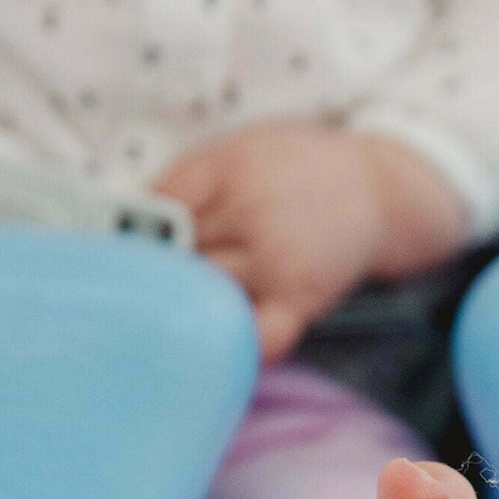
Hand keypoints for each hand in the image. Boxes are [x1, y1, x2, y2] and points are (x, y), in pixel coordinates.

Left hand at [153, 121, 469, 363]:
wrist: (378, 189)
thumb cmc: (297, 170)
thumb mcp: (239, 149)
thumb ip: (185, 180)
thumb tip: (128, 220)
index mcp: (228, 168)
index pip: (160, 206)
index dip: (134, 231)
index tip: (120, 250)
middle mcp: (250, 212)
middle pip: (178, 256)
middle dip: (162, 270)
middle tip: (151, 282)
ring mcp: (274, 259)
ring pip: (206, 294)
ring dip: (191, 302)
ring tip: (184, 305)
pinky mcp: (299, 297)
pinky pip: (260, 337)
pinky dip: (238, 349)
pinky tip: (218, 348)